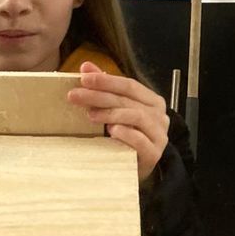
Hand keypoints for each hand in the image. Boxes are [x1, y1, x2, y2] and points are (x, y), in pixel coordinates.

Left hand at [67, 61, 169, 181]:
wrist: (136, 168)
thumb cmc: (126, 137)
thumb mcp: (116, 110)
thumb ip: (104, 88)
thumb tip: (86, 67)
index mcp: (151, 101)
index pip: (129, 85)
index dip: (106, 80)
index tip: (83, 78)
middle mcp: (159, 116)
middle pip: (128, 100)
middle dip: (99, 96)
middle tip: (75, 96)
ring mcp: (159, 135)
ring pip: (136, 117)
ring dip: (111, 114)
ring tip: (90, 115)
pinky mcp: (154, 154)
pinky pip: (140, 140)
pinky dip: (126, 134)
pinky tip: (111, 131)